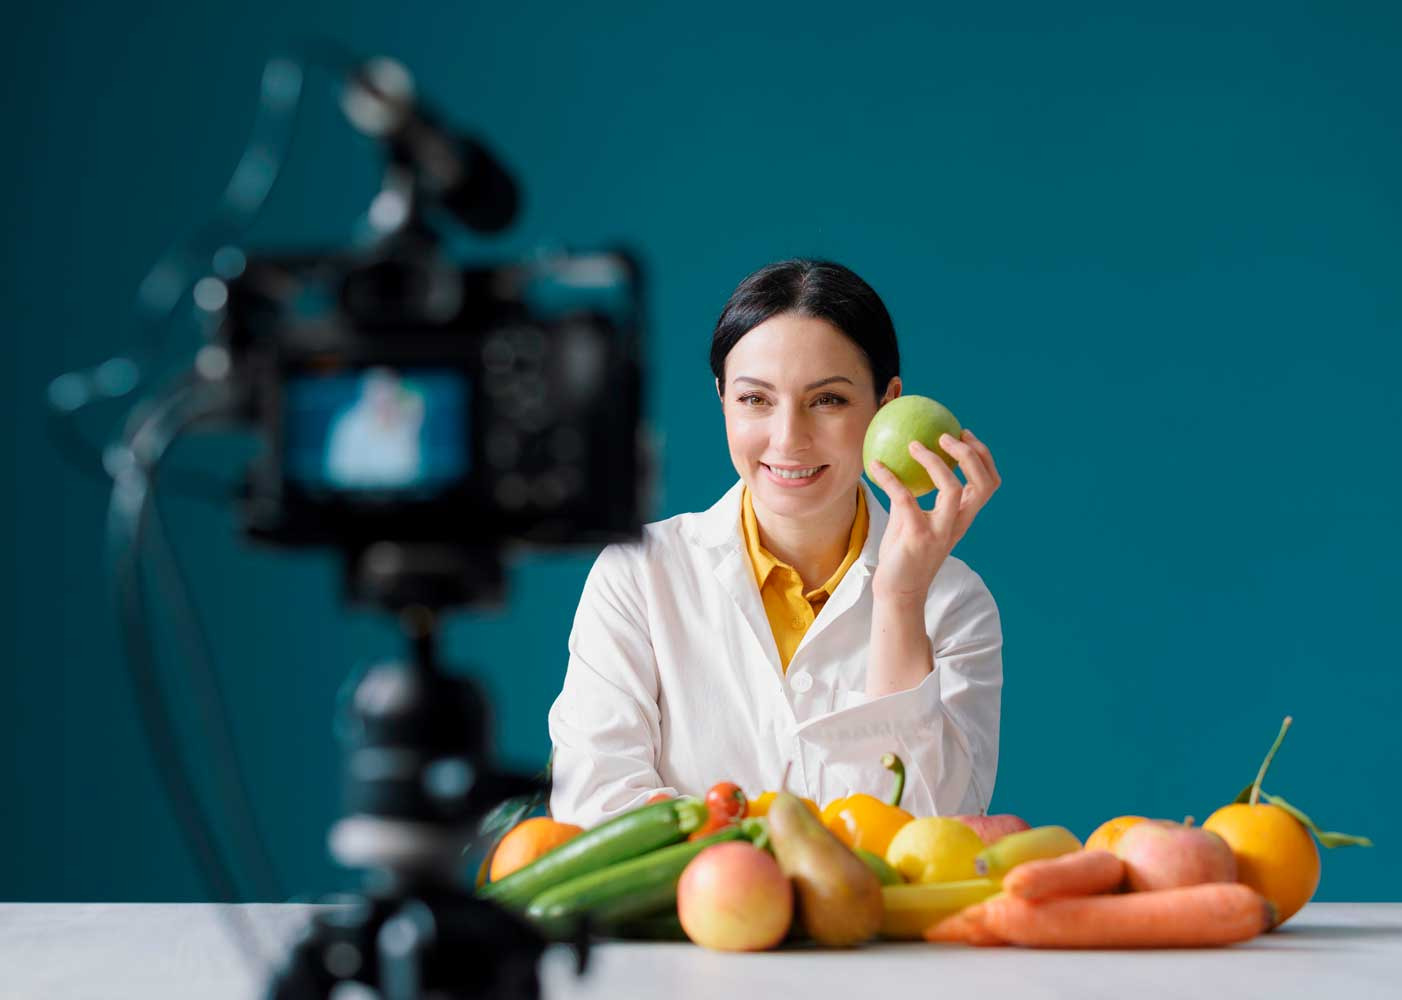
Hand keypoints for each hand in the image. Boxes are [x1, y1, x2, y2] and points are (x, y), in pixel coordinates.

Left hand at [866, 429, 1001, 599]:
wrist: (898, 591)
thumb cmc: (904, 553)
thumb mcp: (913, 519)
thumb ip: (913, 494)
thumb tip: (898, 461)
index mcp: (962, 518)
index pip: (988, 484)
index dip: (983, 457)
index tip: (964, 435)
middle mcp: (958, 524)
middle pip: (983, 484)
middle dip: (971, 455)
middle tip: (946, 435)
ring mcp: (940, 531)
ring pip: (952, 489)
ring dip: (934, 462)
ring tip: (914, 444)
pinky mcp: (917, 537)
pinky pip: (904, 498)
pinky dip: (889, 478)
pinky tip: (875, 466)